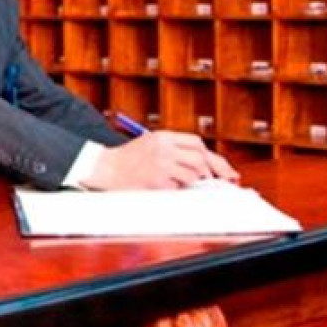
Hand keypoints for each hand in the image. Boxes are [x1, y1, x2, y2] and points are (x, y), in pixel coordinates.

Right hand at [83, 131, 238, 189]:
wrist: (104, 168)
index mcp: (162, 136)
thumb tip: (204, 165)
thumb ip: (174, 150)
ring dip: (191, 181)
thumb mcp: (150, 145)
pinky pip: (179, 187)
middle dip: (210, 171)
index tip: (223, 170)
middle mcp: (163, 147)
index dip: (212, 157)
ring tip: (176, 182)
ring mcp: (160, 164)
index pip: (196, 143)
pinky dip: (177, 190)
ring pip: (193, 173)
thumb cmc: (127, 160)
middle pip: (200, 157)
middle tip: (212, 180)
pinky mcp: (157, 180)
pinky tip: (164, 187)